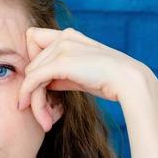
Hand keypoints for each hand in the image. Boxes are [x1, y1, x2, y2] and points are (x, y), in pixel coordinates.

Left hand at [18, 26, 149, 132]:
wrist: (128, 82)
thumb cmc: (108, 82)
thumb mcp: (79, 76)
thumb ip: (60, 76)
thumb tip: (42, 83)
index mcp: (69, 36)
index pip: (33, 40)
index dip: (33, 60)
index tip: (43, 83)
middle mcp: (63, 37)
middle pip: (30, 64)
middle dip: (33, 90)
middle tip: (43, 113)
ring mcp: (62, 47)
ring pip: (30, 76)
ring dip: (35, 101)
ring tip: (45, 120)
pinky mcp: (61, 62)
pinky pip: (33, 80)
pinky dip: (29, 97)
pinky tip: (38, 115)